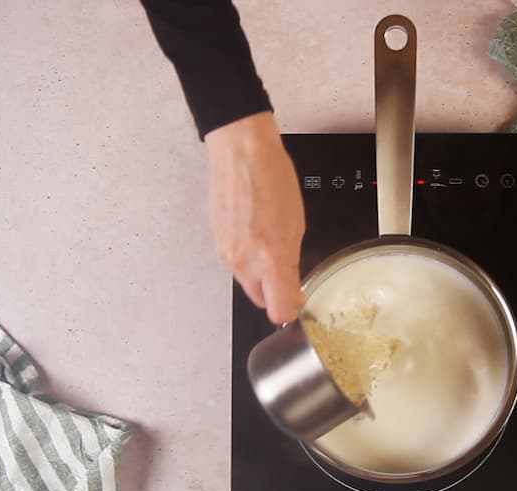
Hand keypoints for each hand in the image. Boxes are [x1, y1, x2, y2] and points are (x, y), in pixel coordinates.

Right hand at [205, 111, 306, 323]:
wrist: (241, 154)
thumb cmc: (272, 179)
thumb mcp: (297, 225)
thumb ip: (292, 265)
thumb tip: (293, 290)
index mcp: (270, 259)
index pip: (279, 311)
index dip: (291, 308)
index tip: (298, 298)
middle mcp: (245, 262)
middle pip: (261, 300)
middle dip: (275, 293)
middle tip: (288, 272)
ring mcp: (227, 255)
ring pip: (248, 282)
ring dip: (261, 274)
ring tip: (271, 244)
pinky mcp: (218, 244)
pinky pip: (236, 264)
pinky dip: (248, 258)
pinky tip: (256, 234)